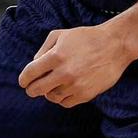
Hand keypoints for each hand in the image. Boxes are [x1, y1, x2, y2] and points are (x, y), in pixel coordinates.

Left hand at [18, 23, 133, 107]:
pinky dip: (61, 98)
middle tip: (30, 89)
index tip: (23, 82)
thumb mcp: (61, 35)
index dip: (24, 79)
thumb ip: (44, 49)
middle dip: (31, 89)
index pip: (30, 73)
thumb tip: (34, 64)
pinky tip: (63, 90)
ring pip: (51, 97)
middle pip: (37, 89)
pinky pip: (65, 103)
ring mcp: (75, 85)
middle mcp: (64, 73)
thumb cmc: (86, 38)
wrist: (114, 45)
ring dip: (48, 92)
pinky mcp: (86, 95)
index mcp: (56, 56)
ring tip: (51, 86)